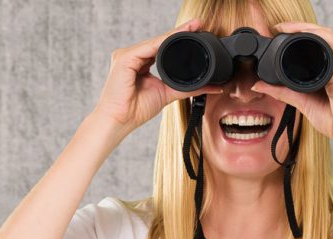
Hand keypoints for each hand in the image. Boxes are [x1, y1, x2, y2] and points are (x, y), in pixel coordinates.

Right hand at [95, 19, 223, 132]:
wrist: (120, 120)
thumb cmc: (136, 110)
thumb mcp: (167, 93)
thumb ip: (188, 88)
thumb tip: (212, 87)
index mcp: (139, 63)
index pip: (161, 47)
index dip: (179, 39)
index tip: (198, 30)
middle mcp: (131, 56)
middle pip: (159, 42)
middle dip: (179, 32)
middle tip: (198, 23)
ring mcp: (126, 55)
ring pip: (155, 42)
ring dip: (173, 34)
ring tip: (191, 27)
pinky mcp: (124, 58)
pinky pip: (147, 47)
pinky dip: (162, 42)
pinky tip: (176, 38)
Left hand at [250, 22, 332, 148]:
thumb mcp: (302, 103)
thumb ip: (282, 92)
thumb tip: (258, 85)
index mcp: (329, 70)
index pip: (316, 44)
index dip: (299, 34)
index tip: (279, 32)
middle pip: (322, 35)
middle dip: (301, 27)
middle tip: (280, 28)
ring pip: (328, 38)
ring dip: (308, 29)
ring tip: (289, 28)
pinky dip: (321, 41)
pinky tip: (309, 38)